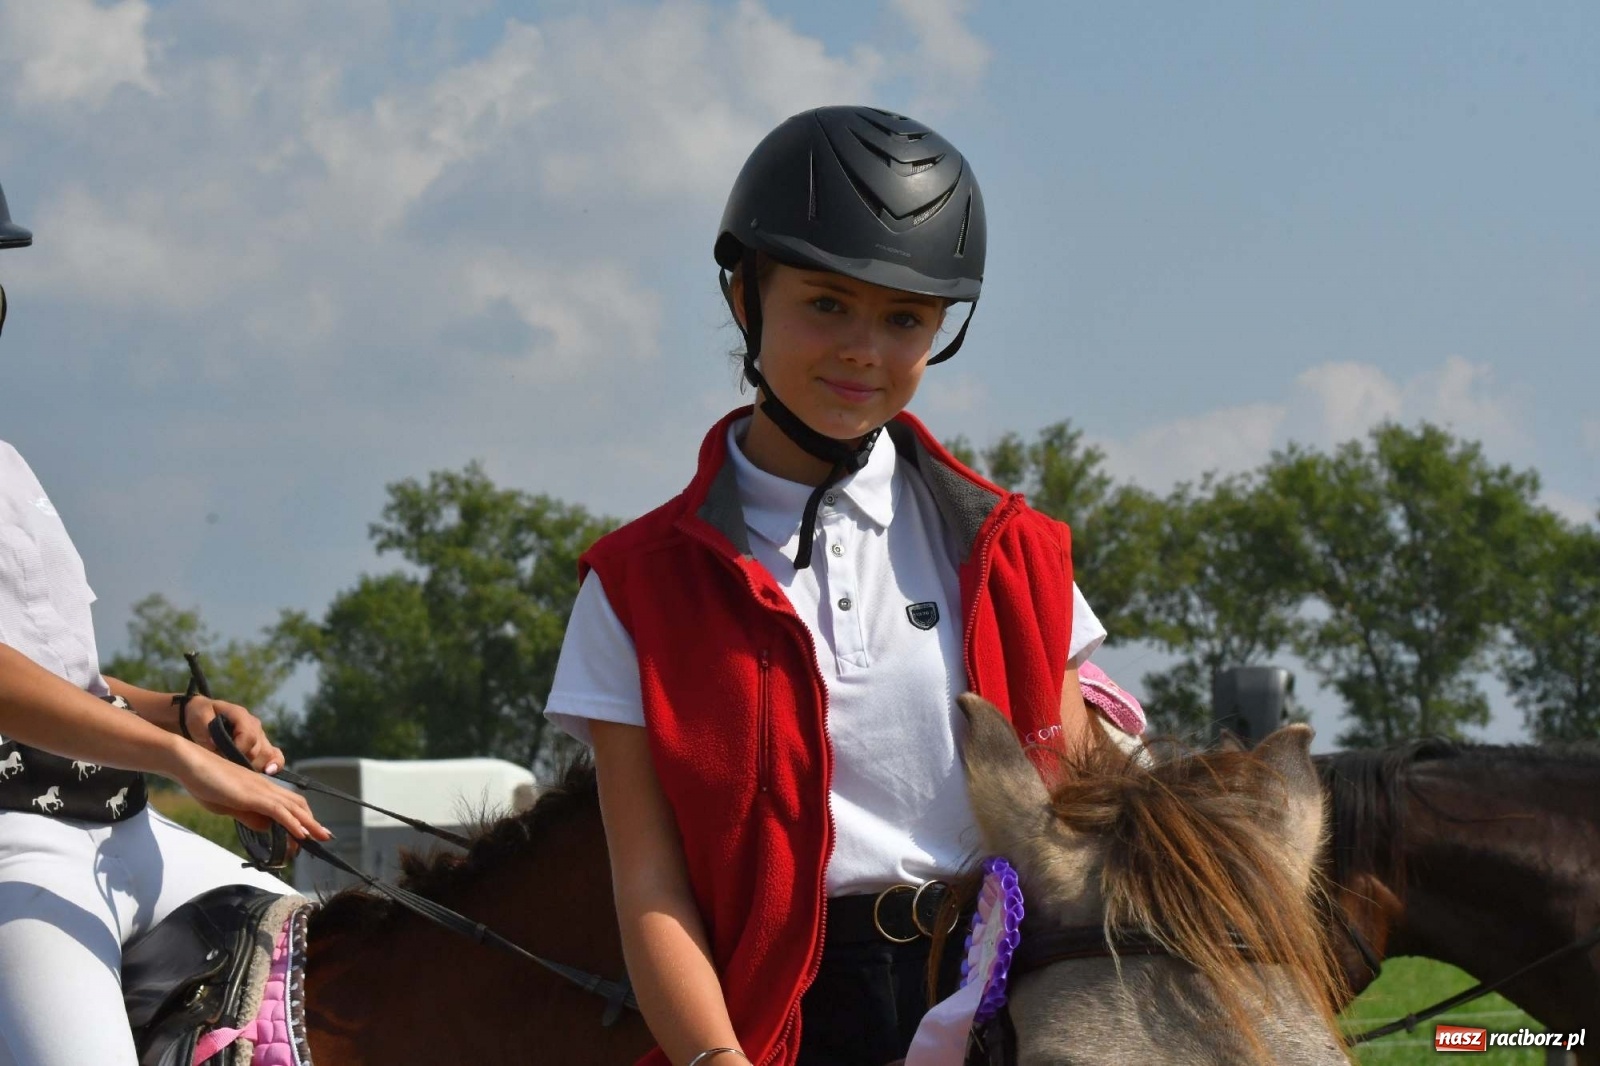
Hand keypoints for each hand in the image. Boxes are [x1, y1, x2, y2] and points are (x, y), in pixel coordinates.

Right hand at [173, 744, 330, 840]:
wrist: (190, 761)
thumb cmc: (204, 781)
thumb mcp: (228, 806)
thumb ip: (248, 815)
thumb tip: (267, 828)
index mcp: (261, 788)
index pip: (289, 804)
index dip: (302, 819)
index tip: (309, 835)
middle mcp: (265, 786)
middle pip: (297, 805)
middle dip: (312, 823)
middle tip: (323, 839)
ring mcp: (260, 789)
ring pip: (293, 808)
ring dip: (309, 825)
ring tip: (321, 839)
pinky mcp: (252, 795)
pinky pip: (278, 811)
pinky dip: (293, 823)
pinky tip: (302, 834)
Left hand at [186, 696, 285, 774]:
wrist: (203, 718)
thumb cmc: (199, 716)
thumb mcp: (198, 718)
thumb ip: (206, 729)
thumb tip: (215, 744)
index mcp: (240, 715)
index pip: (248, 736)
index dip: (239, 750)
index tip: (224, 759)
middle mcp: (254, 725)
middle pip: (259, 749)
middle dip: (244, 761)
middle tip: (227, 767)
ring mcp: (260, 735)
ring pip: (268, 754)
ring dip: (256, 766)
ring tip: (242, 774)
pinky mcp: (262, 746)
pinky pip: (275, 755)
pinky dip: (275, 764)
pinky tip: (269, 772)